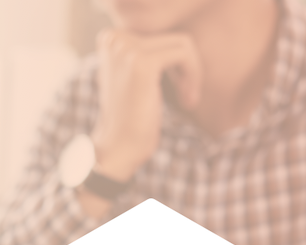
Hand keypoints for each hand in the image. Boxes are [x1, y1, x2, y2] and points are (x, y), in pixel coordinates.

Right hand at [91, 30, 201, 181]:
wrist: (119, 146)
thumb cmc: (132, 118)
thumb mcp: (133, 76)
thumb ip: (146, 54)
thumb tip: (183, 41)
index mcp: (111, 38)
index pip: (161, 36)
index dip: (175, 64)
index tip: (175, 88)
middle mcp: (116, 38)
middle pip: (175, 38)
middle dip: (187, 69)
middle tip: (186, 96)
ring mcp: (128, 48)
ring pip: (183, 44)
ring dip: (193, 73)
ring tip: (188, 99)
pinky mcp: (143, 62)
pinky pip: (185, 54)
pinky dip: (193, 76)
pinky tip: (188, 101)